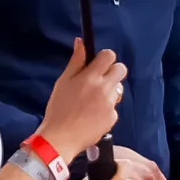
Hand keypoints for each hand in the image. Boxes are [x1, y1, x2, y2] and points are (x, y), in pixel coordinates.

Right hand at [36, 40, 126, 158]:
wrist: (61, 137)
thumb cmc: (58, 108)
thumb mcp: (63, 81)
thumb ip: (76, 61)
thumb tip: (81, 42)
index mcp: (90, 77)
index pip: (109, 56)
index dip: (105, 58)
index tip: (99, 63)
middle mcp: (104, 89)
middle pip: (121, 70)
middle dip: (113, 71)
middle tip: (100, 80)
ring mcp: (110, 104)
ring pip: (118, 89)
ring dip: (109, 91)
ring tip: (92, 101)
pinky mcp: (112, 118)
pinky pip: (114, 107)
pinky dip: (106, 109)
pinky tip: (92, 115)